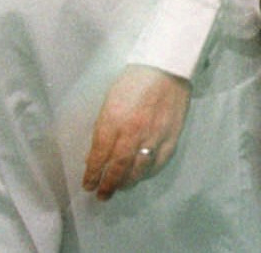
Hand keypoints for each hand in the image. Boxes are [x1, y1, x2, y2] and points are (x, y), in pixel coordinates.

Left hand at [82, 64, 190, 200]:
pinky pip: (159, 162)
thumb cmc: (133, 81)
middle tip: (102, 195)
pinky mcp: (172, 136)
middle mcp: (133, 131)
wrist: (167, 66)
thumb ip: (103, 129)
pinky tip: (142, 174)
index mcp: (113, 119)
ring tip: (121, 186)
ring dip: (128, 182)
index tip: (88, 185)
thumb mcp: (110, 101)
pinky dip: (149, 173)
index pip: (99, 156)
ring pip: (140, 169)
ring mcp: (155, 135)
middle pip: (119, 167)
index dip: (93, 174)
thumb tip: (96, 155)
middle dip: (108, 185)